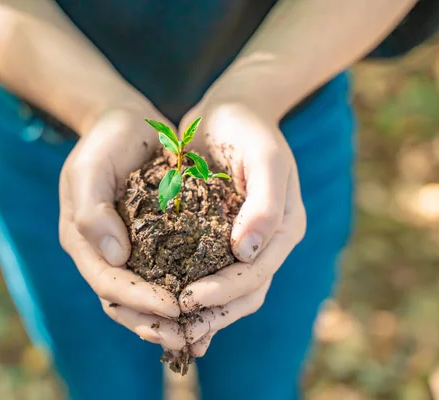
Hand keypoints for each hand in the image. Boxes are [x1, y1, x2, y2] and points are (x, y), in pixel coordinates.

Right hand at [59, 105, 184, 350]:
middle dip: (154, 322)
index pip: (107, 282)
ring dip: (167, 320)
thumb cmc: (106, 141)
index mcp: (82, 241)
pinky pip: (162, 279)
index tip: (173, 306)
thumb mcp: (91, 168)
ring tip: (199, 332)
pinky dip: (179, 297)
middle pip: (123, 302)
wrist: (125, 123)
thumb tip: (115, 257)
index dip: (138, 299)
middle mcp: (103, 253)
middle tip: (188, 334)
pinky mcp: (149, 244)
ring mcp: (125, 252)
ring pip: (142, 299)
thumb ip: (93, 211)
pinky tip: (205, 308)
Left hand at [177, 96, 306, 356]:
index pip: (256, 277)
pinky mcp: (217, 237)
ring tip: (156, 326)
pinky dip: (183, 289)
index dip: (223, 293)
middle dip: (207, 315)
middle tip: (166, 324)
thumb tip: (249, 252)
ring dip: (194, 314)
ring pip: (223, 293)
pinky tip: (154, 302)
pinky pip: (203, 273)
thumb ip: (265, 204)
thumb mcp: (264, 157)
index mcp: (284, 231)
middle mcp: (265, 244)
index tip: (186, 299)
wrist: (232, 109)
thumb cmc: (249, 128)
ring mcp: (242, 243)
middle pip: (241, 295)